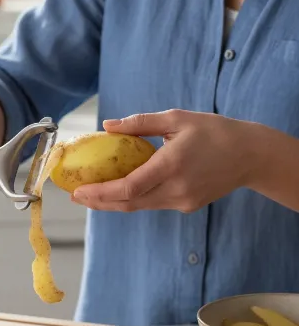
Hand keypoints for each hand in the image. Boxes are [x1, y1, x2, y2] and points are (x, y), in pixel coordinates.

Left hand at [72, 109, 253, 212]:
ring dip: (112, 202)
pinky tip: (117, 191)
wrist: (250, 155)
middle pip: (129, 203)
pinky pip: (153, 203)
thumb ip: (139, 123)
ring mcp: (183, 201)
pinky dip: (132, 199)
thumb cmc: (213, 131)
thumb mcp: (175, 118)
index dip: (101, 192)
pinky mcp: (187, 205)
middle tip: (75, 196)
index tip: (79, 191)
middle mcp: (177, 189)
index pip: (130, 187)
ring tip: (89, 195)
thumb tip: (107, 125)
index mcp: (172, 165)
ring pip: (140, 206)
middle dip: (99, 202)